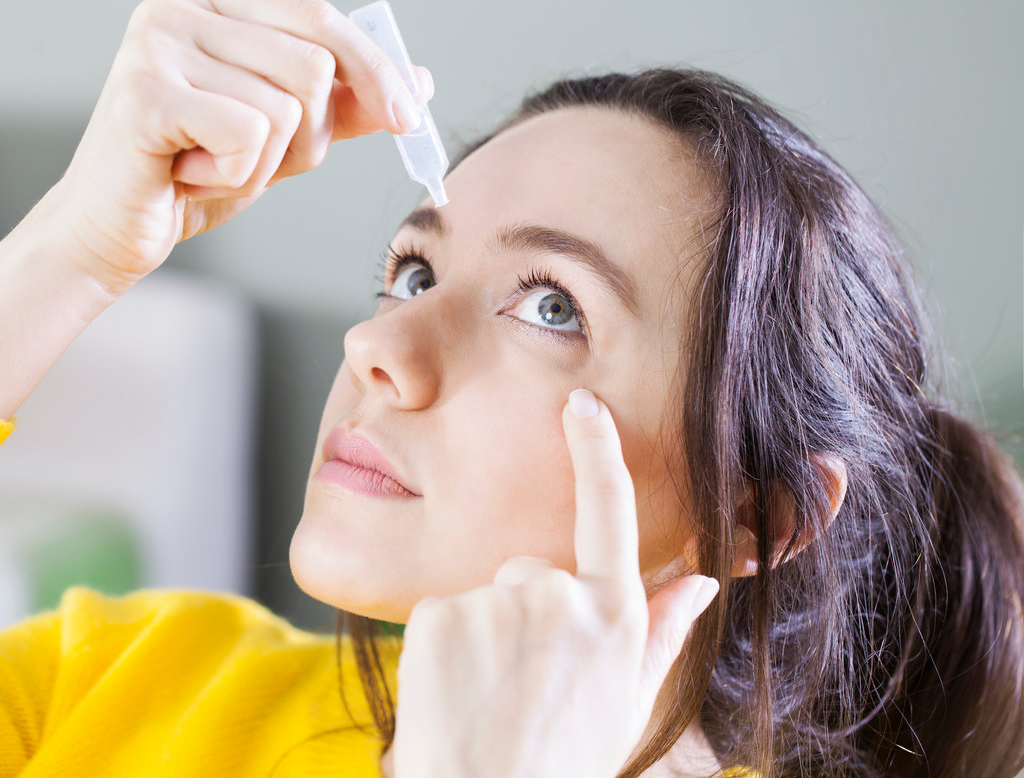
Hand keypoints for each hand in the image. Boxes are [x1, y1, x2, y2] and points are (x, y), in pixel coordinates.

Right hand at [46, 0, 433, 295]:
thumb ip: (343, 106)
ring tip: (207, 166)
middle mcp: (181, 9)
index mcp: (215, 5)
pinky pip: (248, 136)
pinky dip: (233, 176)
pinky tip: (187, 176)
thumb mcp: (282, 138)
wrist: (111, 232)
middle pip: (312, 68)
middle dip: (304, 138)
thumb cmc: (191, 178)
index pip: (321, 21)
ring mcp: (157, 45)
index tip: (409, 117)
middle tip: (246, 161)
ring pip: (284, 109)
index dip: (374, 69)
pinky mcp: (144, 94)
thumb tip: (419, 80)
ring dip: (261, 164)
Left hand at [389, 389, 719, 777]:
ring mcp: (500, 601)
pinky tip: (457, 694)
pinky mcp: (443, 613)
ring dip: (485, 636)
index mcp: (616, 615)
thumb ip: (662, 634)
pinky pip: (444, 612)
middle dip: (524, 615)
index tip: (582, 405)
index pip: (609, 511)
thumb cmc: (562, 762)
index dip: (596, 449)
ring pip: (486, 596)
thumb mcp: (628, 704)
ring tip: (491, 699)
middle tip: (522, 687)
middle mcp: (563, 595)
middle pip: (531, 571)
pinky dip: (445, 647)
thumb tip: (704, 580)